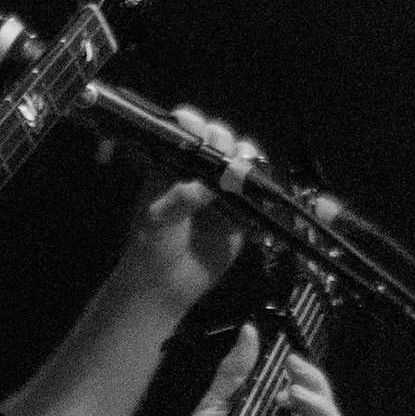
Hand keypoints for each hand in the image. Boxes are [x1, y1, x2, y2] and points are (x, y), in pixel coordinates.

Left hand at [108, 107, 258, 312]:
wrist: (165, 289)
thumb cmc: (151, 248)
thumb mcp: (157, 219)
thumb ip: (179, 199)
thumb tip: (207, 185)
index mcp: (171, 167)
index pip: (186, 133)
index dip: (197, 126)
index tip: (204, 134)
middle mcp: (197, 173)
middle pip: (220, 142)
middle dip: (226, 143)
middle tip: (229, 158)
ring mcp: (220, 193)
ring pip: (242, 165)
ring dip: (249, 162)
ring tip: (246, 173)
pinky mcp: (239, 216)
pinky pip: (256, 199)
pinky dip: (263, 195)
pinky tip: (261, 195)